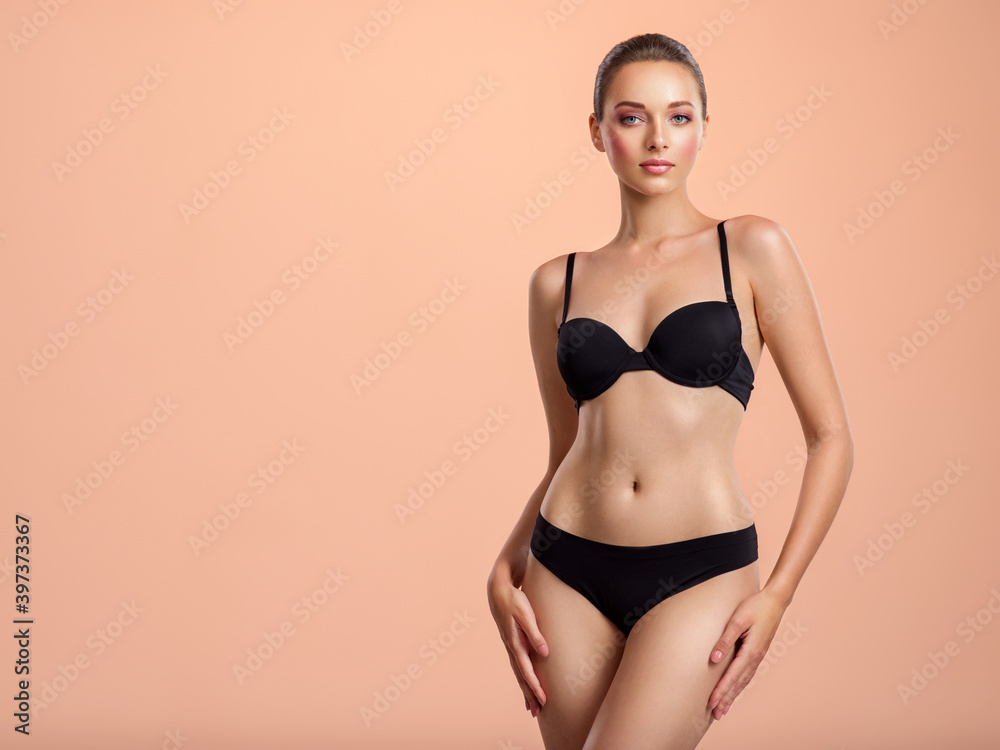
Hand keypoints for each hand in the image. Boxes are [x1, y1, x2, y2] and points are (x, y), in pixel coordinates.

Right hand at [487, 575, 548, 716]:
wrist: (498, 589)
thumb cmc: (514, 599)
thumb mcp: (526, 614)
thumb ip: (535, 633)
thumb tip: (545, 652)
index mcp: (515, 642)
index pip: (526, 670)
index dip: (535, 685)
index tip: (543, 699)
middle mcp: (511, 647)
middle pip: (521, 676)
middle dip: (529, 694)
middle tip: (537, 712)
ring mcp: (510, 645)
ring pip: (518, 672)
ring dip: (525, 689)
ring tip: (531, 706)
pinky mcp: (512, 642)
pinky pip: (517, 665)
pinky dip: (522, 677)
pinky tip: (525, 683)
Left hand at [707, 587, 786, 719]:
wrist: (775, 601)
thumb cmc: (755, 607)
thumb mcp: (737, 620)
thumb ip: (726, 639)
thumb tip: (714, 658)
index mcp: (751, 651)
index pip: (732, 676)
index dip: (721, 691)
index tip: (711, 703)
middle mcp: (756, 657)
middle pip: (738, 683)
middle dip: (726, 699)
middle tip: (715, 714)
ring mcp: (759, 656)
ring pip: (744, 681)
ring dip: (733, 695)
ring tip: (723, 709)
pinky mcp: (758, 652)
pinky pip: (747, 674)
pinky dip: (740, 685)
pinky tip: (735, 690)